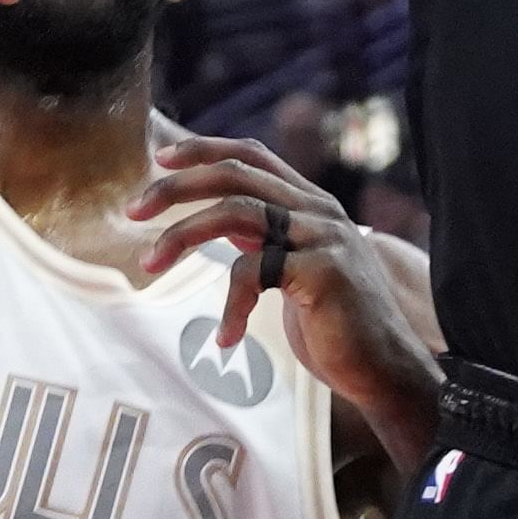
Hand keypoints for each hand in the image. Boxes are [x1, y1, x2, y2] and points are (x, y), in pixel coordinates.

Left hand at [131, 125, 437, 431]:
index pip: (253, 155)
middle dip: (176, 188)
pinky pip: (254, 273)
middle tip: (132, 211)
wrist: (385, 369)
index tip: (160, 159)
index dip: (204, 149)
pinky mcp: (322, 272)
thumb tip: (223, 223)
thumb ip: (269, 240)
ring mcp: (322, 238)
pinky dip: (229, 306)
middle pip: (235, 174)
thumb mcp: (296, 270)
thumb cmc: (335, 325)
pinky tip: (225, 340)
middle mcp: (318, 210)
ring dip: (183, 236)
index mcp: (310, 203)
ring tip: (150, 265)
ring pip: (237, 212)